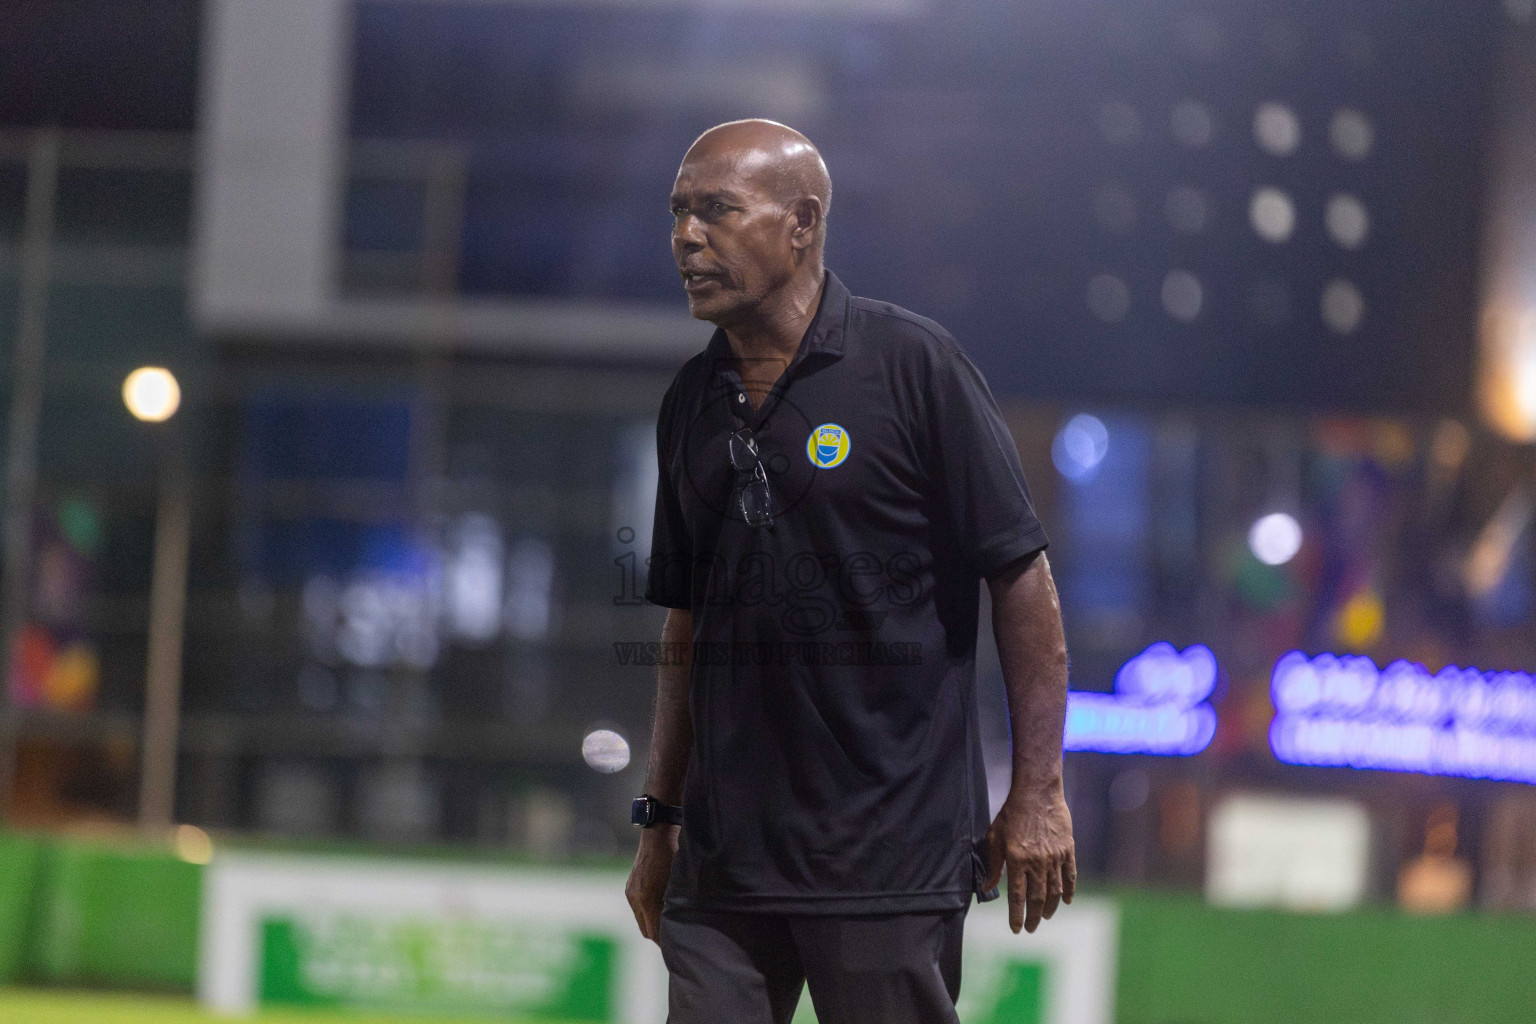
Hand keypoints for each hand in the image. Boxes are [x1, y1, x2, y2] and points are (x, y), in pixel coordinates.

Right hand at [625, 824, 678, 941]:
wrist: (660, 832)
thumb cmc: (676, 854)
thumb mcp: (681, 881)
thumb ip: (679, 904)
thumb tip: (686, 923)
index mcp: (647, 899)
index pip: (654, 933)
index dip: (666, 943)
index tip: (680, 947)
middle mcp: (635, 897)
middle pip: (647, 930)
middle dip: (660, 937)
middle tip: (678, 940)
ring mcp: (631, 892)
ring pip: (642, 920)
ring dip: (654, 925)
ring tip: (671, 926)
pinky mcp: (630, 886)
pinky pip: (638, 909)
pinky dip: (649, 913)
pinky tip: (662, 909)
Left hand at [985, 785, 1075, 933]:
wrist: (1037, 793)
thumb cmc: (1012, 813)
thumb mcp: (995, 837)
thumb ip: (994, 865)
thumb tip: (986, 887)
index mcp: (1017, 860)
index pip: (1018, 897)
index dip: (1016, 916)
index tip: (1015, 929)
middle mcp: (1037, 862)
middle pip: (1037, 898)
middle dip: (1033, 917)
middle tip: (1031, 928)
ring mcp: (1055, 857)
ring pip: (1055, 891)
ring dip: (1050, 907)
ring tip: (1045, 917)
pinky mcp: (1068, 850)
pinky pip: (1070, 876)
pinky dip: (1069, 891)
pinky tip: (1066, 902)